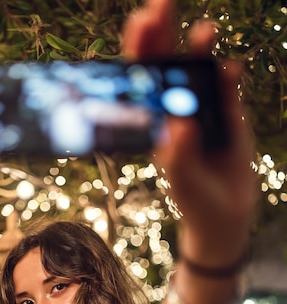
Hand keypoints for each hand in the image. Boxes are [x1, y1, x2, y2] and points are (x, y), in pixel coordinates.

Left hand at [122, 0, 256, 269]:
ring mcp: (203, 110)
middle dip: (163, 32)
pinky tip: (231, 69)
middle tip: (161, 2)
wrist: (225, 214)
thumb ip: (180, 155)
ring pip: (199, 70)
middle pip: (166, 64)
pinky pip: (228, 88)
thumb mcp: (183, 180)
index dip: (139, 51)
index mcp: (155, 122)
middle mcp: (175, 110)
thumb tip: (180, 124)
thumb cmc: (194, 199)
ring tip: (204, 29)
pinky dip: (229, 77)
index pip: (142, 81)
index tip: (140, 24)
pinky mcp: (229, 115)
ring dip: (199, 48)